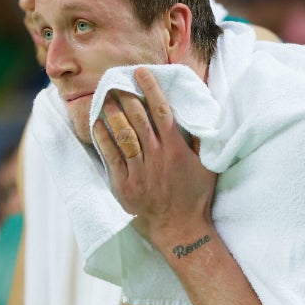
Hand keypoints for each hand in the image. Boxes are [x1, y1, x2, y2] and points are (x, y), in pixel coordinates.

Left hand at [92, 68, 216, 251]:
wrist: (180, 231)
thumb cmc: (196, 197)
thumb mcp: (207, 166)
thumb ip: (199, 140)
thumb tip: (196, 114)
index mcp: (176, 149)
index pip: (161, 111)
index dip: (150, 89)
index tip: (141, 73)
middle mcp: (156, 157)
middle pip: (138, 118)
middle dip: (126, 96)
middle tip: (116, 81)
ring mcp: (138, 171)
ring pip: (122, 134)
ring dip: (112, 112)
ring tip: (105, 97)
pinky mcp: (123, 185)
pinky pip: (109, 156)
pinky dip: (102, 137)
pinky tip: (97, 123)